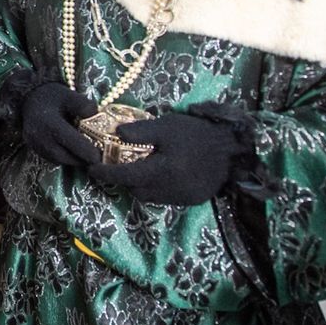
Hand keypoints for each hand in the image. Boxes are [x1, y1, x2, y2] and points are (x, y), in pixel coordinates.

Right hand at [17, 80, 102, 167]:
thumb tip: (96, 117)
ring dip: (74, 160)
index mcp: (49, 122)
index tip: (100, 156)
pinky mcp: (34, 149)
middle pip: (65, 156)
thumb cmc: (52, 96)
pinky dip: (65, 158)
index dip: (86, 151)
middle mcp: (39, 136)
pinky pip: (53, 159)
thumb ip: (84, 105)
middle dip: (82, 159)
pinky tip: (74, 152)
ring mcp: (35, 144)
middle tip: (97, 158)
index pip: (71, 141)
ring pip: (59, 160)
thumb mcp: (69, 95)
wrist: (29, 98)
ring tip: (87, 156)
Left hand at [89, 110, 248, 205]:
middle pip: (135, 190)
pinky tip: (160, 173)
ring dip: (140, 185)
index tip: (91, 169)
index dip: (105, 173)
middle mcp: (170, 189)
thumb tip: (116, 134)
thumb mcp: (167, 125)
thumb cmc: (198, 134)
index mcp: (162, 170)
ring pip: (149, 197)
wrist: (234, 148)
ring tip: (138, 168)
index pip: (125, 176)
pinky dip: (157, 188)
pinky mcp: (192, 199)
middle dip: (123, 180)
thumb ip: (140, 131)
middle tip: (115, 165)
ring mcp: (182, 197)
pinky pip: (165, 198)